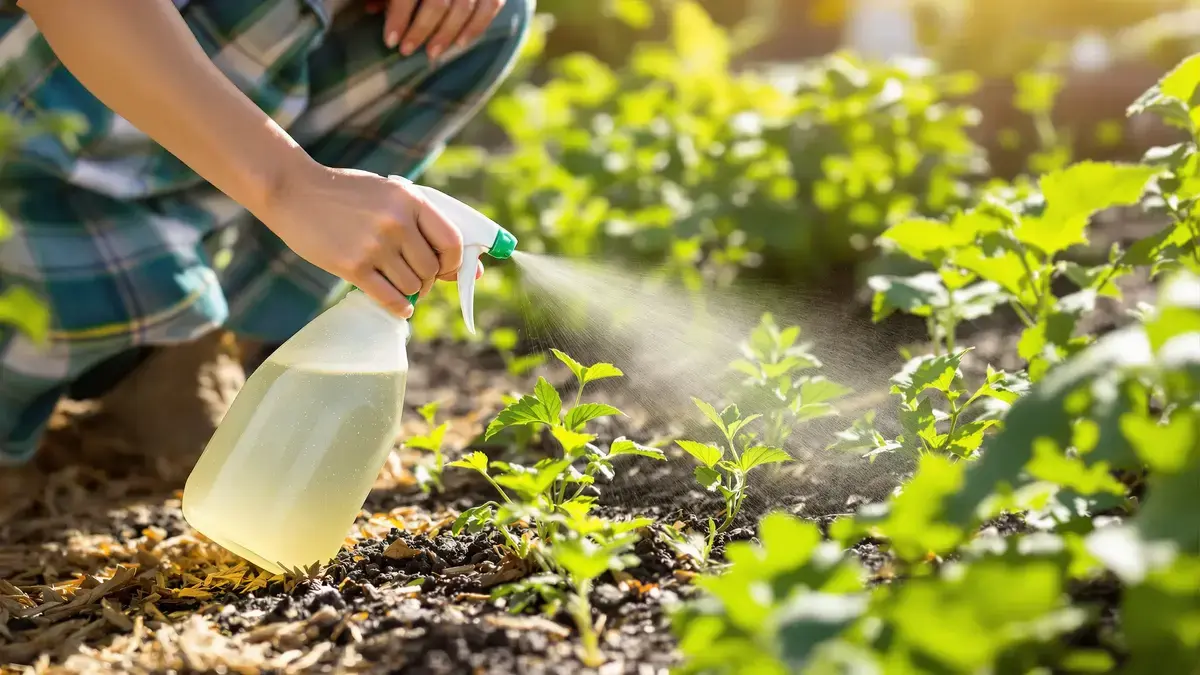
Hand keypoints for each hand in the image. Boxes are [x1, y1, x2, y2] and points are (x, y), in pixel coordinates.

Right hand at [261, 162, 477, 317]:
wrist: (292, 190)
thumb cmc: (346, 194)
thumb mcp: (389, 195)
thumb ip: (426, 226)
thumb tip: (472, 270)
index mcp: (410, 199)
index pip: (452, 241)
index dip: (454, 262)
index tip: (445, 268)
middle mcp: (397, 222)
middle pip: (431, 269)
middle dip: (428, 280)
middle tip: (417, 280)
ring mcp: (375, 245)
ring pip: (412, 285)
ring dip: (411, 292)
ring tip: (399, 284)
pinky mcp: (352, 266)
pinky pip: (389, 298)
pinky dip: (400, 307)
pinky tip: (399, 306)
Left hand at [366, 0, 506, 59]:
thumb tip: (371, 9)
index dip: (399, 16)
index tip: (391, 41)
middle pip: (438, 2)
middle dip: (421, 30)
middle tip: (407, 51)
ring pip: (463, 8)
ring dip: (446, 35)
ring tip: (431, 53)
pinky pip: (490, 7)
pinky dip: (476, 27)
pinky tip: (460, 44)